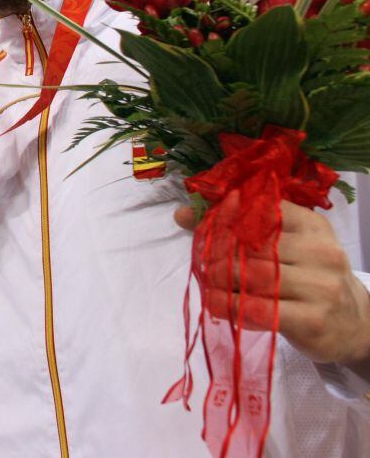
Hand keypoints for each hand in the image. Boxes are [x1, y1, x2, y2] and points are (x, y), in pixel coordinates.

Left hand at [176, 199, 369, 365]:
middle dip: (217, 253)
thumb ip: (242, 226)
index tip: (204, 226)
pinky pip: (257, 309)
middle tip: (202, 262)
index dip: (225, 217)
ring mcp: (320, 287)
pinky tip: (215, 303)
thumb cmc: (311, 278)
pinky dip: (228, 305)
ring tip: (207, 281)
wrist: (356, 325)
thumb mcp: (288, 245)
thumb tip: (183, 212)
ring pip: (252, 277)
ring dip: (219, 280)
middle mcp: (320, 251)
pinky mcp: (312, 320)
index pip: (259, 210)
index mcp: (312, 225)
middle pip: (251, 246)